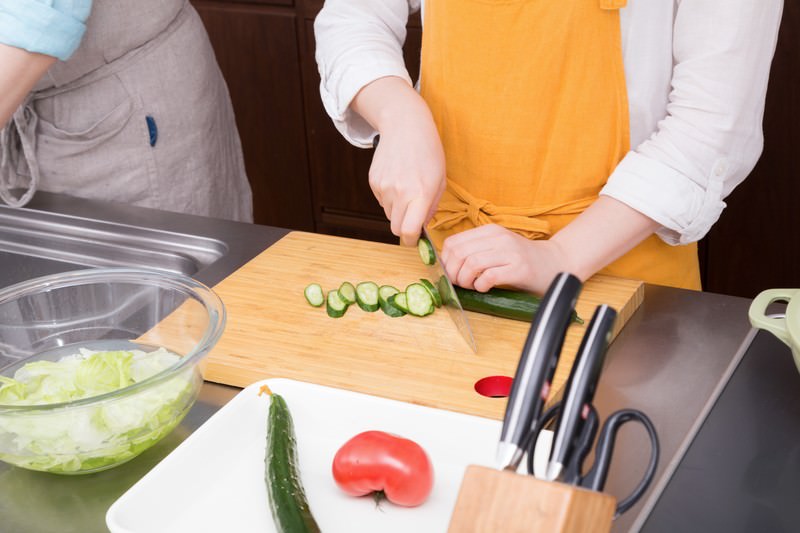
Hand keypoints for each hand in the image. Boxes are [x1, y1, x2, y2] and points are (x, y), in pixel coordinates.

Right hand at [352, 77, 445, 245]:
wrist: (405, 126)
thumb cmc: (428, 152)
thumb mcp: (440, 180)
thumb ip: (431, 207)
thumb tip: (421, 227)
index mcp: (420, 193)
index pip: (408, 231)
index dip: (411, 241)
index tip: (415, 240)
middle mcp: (399, 192)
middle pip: (396, 228)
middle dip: (405, 228)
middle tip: (414, 217)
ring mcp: (384, 187)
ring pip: (389, 214)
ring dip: (398, 209)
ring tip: (407, 188)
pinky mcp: (374, 181)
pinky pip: (381, 201)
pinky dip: (389, 197)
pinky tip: (397, 179)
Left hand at [440, 197, 661, 293]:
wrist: (557, 263)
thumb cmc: (523, 260)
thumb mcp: (496, 247)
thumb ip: (475, 251)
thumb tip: (447, 265)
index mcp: (489, 231)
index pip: (453, 243)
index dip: (445, 261)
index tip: (450, 274)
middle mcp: (499, 238)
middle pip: (459, 253)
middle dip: (453, 273)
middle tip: (460, 283)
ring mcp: (510, 252)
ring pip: (472, 264)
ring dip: (466, 280)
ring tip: (472, 286)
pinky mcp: (519, 268)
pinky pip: (489, 276)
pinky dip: (481, 285)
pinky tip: (485, 288)